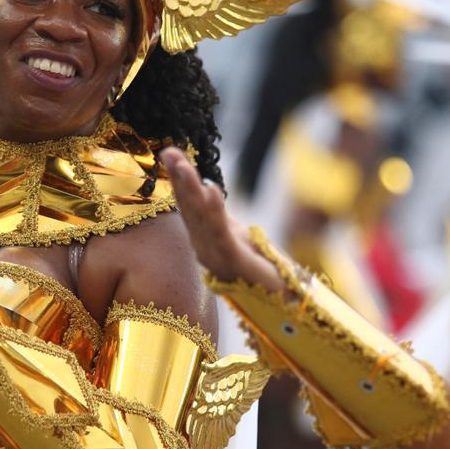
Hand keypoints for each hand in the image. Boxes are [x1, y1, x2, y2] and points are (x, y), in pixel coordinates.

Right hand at [160, 147, 283, 291]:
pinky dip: (215, 211)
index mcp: (203, 239)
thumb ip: (218, 215)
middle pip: (189, 209)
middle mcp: (204, 248)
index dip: (177, 179)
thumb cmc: (258, 266)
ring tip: (185, 167)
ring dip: (192, 192)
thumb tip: (206, 189)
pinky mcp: (235, 262)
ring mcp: (217, 256)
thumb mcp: (235, 232)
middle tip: (169, 153)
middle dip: (179, 180)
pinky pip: (222, 233)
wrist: (280, 296)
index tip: (168, 152)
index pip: (187, 205)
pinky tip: (211, 189)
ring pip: (201, 219)